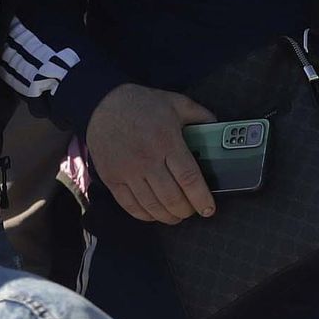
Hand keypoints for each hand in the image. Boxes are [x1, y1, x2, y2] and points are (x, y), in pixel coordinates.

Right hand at [85, 83, 215, 223]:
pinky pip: (130, 205)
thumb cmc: (140, 104)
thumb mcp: (175, 102)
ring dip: (168, 216)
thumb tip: (217, 126)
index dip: (201, 198)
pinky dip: (145, 215)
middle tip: (192, 210)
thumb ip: (198, 115)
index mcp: (166, 142)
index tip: (208, 208)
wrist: (102, 104)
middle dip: (186, 210)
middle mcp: (147, 159)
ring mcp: (128, 171)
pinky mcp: (112, 178)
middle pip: (172, 198)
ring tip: (176, 215)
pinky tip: (154, 213)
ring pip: (152, 206)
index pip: (189, 178)